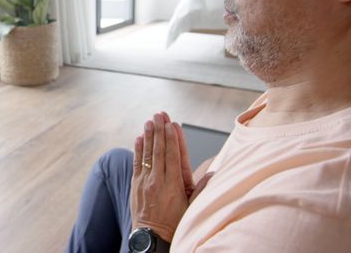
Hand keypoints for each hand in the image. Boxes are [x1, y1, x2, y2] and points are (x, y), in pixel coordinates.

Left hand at [130, 113, 188, 242]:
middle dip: (159, 130)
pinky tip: (139, 138)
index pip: (173, 155)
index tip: (172, 124)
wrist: (153, 237)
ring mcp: (145, 182)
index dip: (172, 138)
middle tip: (159, 114)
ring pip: (147, 154)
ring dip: (148, 136)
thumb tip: (214, 172)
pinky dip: (138, 150)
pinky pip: (137, 164)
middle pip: (159, 150)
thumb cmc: (175, 222)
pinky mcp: (136, 185)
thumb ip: (201, 188)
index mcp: (174, 184)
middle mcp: (158, 180)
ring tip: (149, 121)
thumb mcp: (192, 207)